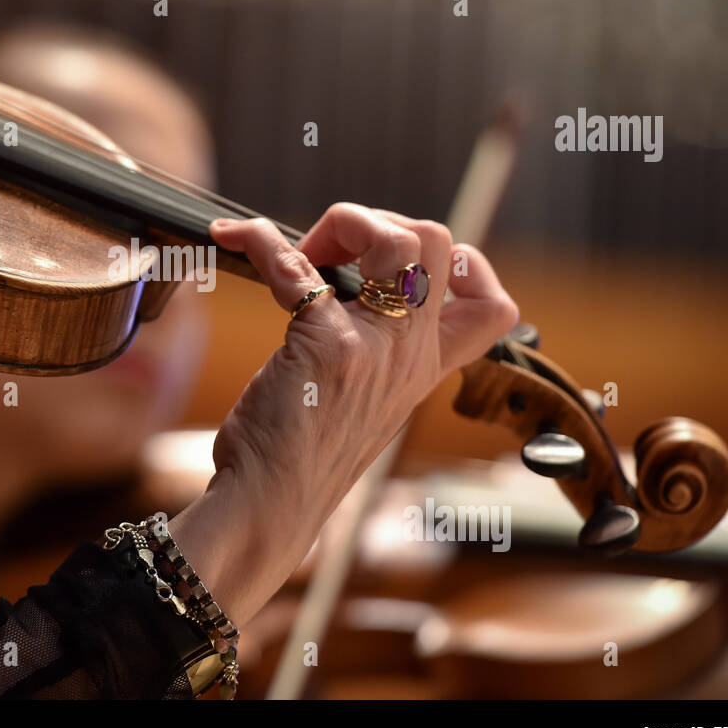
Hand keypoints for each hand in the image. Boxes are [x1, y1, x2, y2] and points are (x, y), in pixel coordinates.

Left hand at [170, 204, 516, 624]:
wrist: (270, 505)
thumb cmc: (304, 455)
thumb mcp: (367, 404)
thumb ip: (377, 355)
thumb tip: (343, 292)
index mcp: (423, 367)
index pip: (492, 305)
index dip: (461, 262)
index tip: (402, 263)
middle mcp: (410, 354)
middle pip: (439, 242)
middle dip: (382, 222)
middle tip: (333, 254)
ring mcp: (373, 347)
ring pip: (396, 240)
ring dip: (342, 225)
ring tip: (301, 251)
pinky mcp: (326, 346)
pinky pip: (296, 266)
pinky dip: (259, 241)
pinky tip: (236, 239)